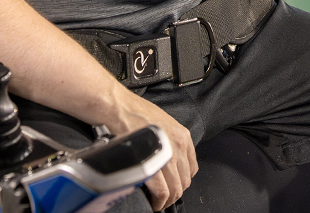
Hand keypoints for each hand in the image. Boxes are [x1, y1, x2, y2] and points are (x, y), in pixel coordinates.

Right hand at [106, 88, 196, 210]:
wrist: (117, 106)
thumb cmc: (134, 112)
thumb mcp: (162, 123)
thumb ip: (169, 142)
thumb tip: (168, 162)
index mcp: (182, 136)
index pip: (191, 168)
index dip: (181, 182)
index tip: (172, 186)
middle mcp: (178, 145)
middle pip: (184, 182)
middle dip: (174, 194)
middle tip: (163, 199)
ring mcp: (167, 154)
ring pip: (175, 189)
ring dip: (166, 200)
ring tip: (157, 202)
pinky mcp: (152, 162)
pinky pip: (161, 191)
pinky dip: (158, 201)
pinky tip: (152, 202)